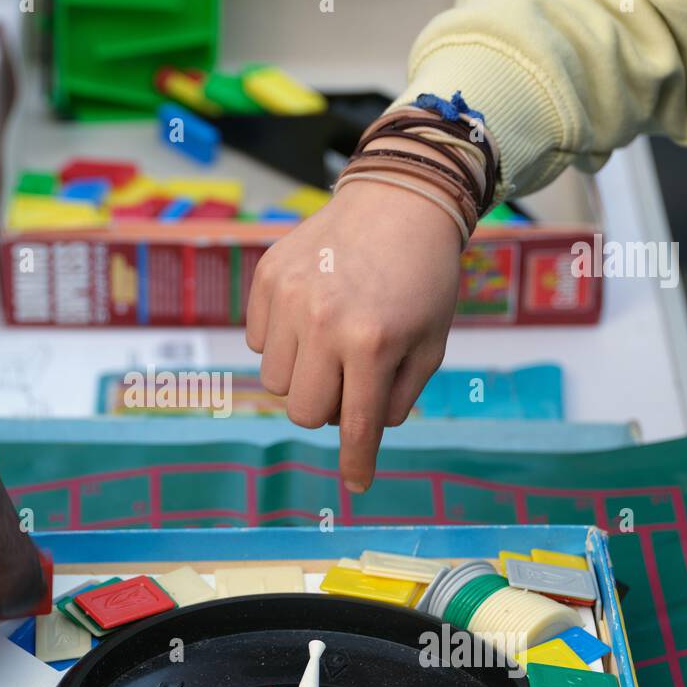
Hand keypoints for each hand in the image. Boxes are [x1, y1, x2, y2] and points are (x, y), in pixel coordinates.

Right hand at [246, 181, 460, 491]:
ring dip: (301, 374)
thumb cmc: (423, 278)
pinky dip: (281, 340)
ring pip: (274, 380)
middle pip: (303, 412)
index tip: (357, 486)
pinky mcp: (267, 277)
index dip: (356, 462)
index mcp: (373, 343)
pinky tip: (310, 312)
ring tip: (329, 341)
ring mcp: (290, 298)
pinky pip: (257, 341)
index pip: (356, 425)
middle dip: (326, 407)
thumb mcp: (429, 344)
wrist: (398, 201)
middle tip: (350, 380)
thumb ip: (396, 398)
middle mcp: (325, 322)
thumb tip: (360, 432)